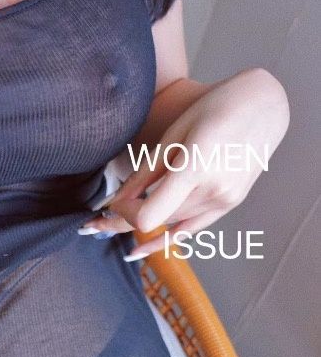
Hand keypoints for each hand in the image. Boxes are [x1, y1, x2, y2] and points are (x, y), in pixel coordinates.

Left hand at [81, 68, 289, 257]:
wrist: (262, 106)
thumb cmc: (215, 109)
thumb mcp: (174, 134)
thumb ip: (145, 172)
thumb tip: (115, 201)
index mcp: (196, 167)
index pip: (149, 213)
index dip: (123, 214)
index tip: (108, 205)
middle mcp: (213, 190)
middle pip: (158, 220)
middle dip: (123, 221)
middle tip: (94, 224)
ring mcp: (225, 200)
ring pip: (171, 223)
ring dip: (142, 226)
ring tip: (108, 227)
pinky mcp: (229, 204)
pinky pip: (191, 230)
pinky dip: (164, 241)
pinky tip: (139, 251)